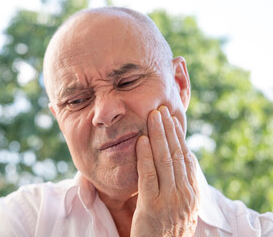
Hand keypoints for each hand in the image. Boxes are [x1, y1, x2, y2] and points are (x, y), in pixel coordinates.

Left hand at [131, 106, 199, 236]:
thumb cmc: (168, 230)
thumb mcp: (180, 207)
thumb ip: (179, 185)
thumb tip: (179, 161)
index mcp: (192, 193)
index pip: (186, 157)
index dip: (178, 136)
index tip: (172, 119)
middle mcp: (184, 194)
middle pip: (176, 154)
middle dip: (168, 129)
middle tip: (161, 109)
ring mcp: (170, 200)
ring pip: (164, 160)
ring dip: (158, 135)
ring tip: (153, 116)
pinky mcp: (152, 207)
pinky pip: (148, 176)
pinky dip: (145, 156)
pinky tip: (142, 140)